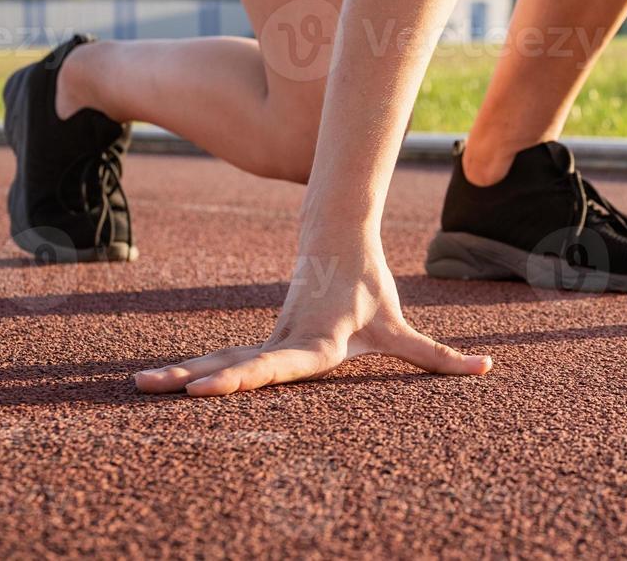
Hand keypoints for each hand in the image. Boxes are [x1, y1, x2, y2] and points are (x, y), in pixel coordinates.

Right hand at [135, 251, 491, 395]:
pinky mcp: (260, 337)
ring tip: (139, 386)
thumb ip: (439, 356)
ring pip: (221, 357)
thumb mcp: (402, 329)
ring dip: (181, 372)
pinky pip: (221, 357)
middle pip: (240, 362)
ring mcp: (268, 337)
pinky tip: (154, 383)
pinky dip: (190, 369)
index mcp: (317, 342)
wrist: (336, 235)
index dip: (247, 378)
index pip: (281, 365)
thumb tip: (487, 369)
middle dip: (201, 380)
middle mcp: (286, 341)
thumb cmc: (370, 287)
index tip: (211, 388)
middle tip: (163, 392)